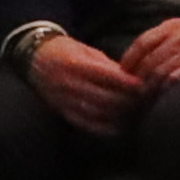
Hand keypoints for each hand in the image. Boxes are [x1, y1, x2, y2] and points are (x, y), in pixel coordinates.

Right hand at [26, 34, 143, 135]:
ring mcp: (62, 99)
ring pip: (96, 112)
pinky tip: (119, 127)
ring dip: (119, 115)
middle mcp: (67, 83)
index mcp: (75, 64)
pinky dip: (103, 127)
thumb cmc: (66, 52)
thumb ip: (109, 67)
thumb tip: (135, 79)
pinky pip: (84, 123)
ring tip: (137, 113)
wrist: (34, 59)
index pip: (106, 76)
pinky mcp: (60, 111)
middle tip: (145, 101)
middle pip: (103, 97)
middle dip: (127, 100)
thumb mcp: (88, 53)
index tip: (144, 84)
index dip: (127, 82)